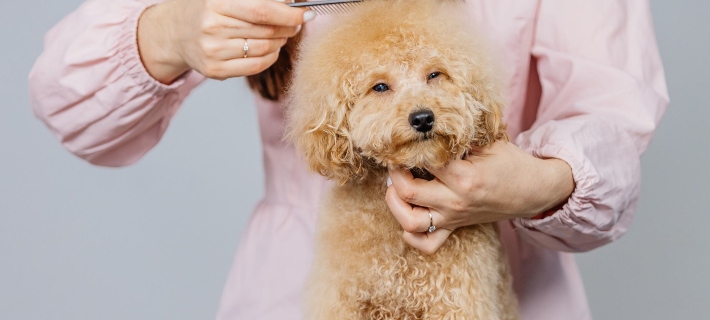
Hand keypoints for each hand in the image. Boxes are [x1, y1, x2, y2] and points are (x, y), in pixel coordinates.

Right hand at [138, 0, 312, 82]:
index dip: (288, 14)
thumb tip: (290, 4)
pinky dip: (271, 57)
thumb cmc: (207, 10)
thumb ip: (255, 0)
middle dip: (289, 27)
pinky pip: (256, 66)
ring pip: (265, 49)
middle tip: (296, 23)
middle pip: (266, 31)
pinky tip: (271, 48)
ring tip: (281, 34)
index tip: (305, 14)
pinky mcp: (216, 71)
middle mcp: (213, 28)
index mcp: (216, 3)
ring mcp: (213, 51)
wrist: (175, 32)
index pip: (262, 10)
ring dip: (281, 41)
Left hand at [385, 141, 574, 253]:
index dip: (412, 148)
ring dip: (395, 204)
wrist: (532, 191)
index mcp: (465, 177)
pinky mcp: (454, 227)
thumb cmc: (511, 163)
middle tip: (397, 160)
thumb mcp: (489, 142)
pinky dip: (411, 235)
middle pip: (408, 192)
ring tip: (396, 187)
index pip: (425, 161)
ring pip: (410, 222)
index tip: (409, 139)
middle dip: (395, 173)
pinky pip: (427, 243)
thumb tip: (430, 126)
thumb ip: (461, 137)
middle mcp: (455, 201)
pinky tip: (408, 213)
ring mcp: (453, 218)